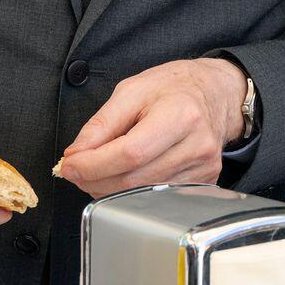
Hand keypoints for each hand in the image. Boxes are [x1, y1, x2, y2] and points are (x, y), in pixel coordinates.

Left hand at [55, 58, 246, 198]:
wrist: (214, 93)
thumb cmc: (173, 88)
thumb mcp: (131, 90)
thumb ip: (101, 123)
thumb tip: (77, 155)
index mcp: (180, 115)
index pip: (130, 153)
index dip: (94, 165)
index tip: (70, 165)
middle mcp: (197, 145)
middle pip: (134, 179)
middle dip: (95, 179)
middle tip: (76, 169)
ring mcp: (203, 167)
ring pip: (143, 193)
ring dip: (109, 188)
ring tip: (98, 169)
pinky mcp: (204, 182)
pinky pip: (157, 196)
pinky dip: (131, 190)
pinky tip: (124, 174)